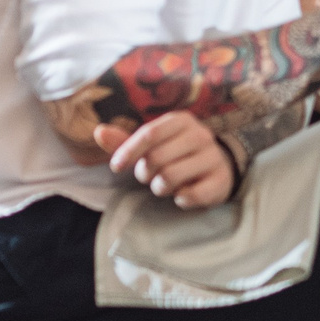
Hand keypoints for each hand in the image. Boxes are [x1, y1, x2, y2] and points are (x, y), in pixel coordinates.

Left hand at [95, 111, 235, 209]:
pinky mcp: (221, 180)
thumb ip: (125, 140)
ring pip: (170, 178)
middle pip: (157, 158)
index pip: (149, 133)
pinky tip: (183, 193)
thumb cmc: (176, 153)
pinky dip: (180, 199)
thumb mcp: (153, 144)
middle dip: (145, 173)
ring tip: (164, 185)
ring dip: (159, 188)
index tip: (115, 167)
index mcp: (181, 120)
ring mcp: (213, 157)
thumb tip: (98, 131)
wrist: (218, 166)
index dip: (128, 151)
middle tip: (149, 176)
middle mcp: (200, 135)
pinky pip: (190, 196)